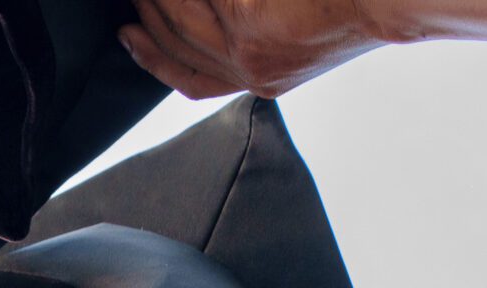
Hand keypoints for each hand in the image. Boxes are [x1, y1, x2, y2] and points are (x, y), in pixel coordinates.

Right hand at [118, 0, 397, 97]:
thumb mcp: (305, 35)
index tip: (129, 35)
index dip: (153, 60)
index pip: (192, 81)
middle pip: (177, 45)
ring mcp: (247, 45)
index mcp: (264, 79)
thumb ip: (260, 34)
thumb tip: (217, 12)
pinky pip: (198, 1)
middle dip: (148, 15)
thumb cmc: (356, 4)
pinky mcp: (247, 17)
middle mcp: (250, 70)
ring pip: (179, 17)